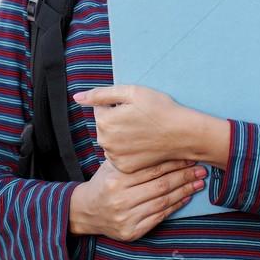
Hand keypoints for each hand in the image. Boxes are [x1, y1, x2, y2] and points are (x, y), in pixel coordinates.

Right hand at [68, 158, 205, 240]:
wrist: (86, 211)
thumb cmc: (103, 183)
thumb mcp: (110, 165)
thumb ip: (129, 156)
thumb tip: (157, 138)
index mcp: (116, 179)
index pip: (152, 169)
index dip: (173, 163)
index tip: (189, 156)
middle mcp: (121, 198)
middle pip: (161, 185)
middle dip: (184, 176)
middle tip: (201, 169)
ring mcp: (127, 216)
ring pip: (163, 202)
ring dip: (184, 191)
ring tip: (198, 182)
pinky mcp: (132, 231)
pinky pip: (159, 217)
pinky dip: (175, 207)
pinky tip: (186, 197)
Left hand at [74, 85, 194, 172]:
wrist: (182, 134)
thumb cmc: (159, 109)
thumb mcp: (131, 92)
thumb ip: (101, 94)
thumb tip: (77, 97)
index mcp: (104, 120)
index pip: (100, 108)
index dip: (117, 105)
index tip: (134, 108)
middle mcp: (104, 141)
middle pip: (104, 126)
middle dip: (116, 121)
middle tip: (139, 119)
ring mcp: (114, 156)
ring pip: (111, 140)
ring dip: (120, 136)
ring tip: (142, 131)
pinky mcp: (125, 167)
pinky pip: (119, 154)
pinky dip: (127, 149)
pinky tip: (142, 144)